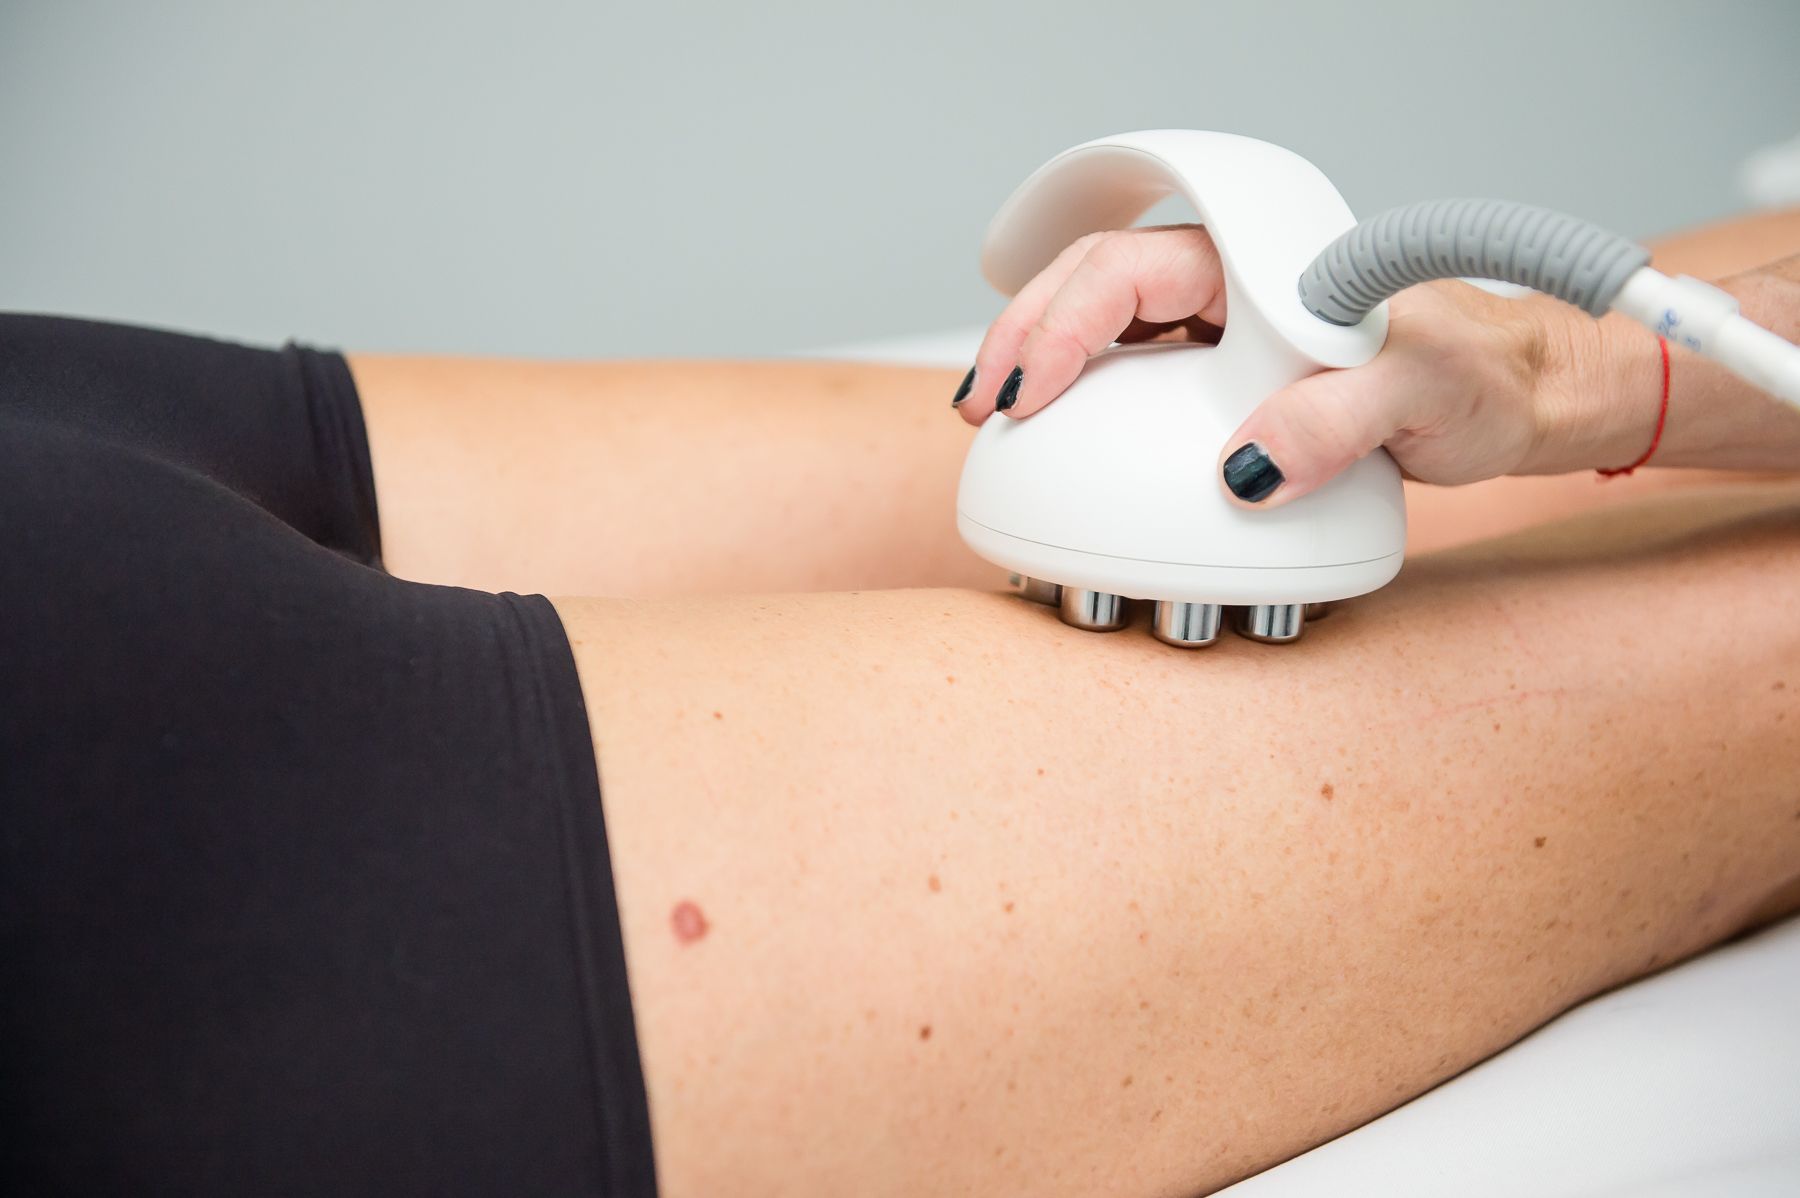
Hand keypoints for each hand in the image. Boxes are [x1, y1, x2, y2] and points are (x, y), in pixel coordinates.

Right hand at [954, 224, 1650, 506]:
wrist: (1513, 400)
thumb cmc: (1479, 376)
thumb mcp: (1421, 397)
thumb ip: (1336, 426)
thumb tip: (1243, 470)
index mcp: (1261, 265)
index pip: (1131, 271)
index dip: (1066, 323)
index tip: (1029, 389)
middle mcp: (1231, 291)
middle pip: (1095, 289)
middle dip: (1025, 338)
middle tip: (983, 407)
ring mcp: (1223, 336)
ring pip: (1107, 331)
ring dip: (1044, 367)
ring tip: (997, 418)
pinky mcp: (1226, 386)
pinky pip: (1136, 382)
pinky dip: (1087, 406)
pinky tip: (1063, 439)